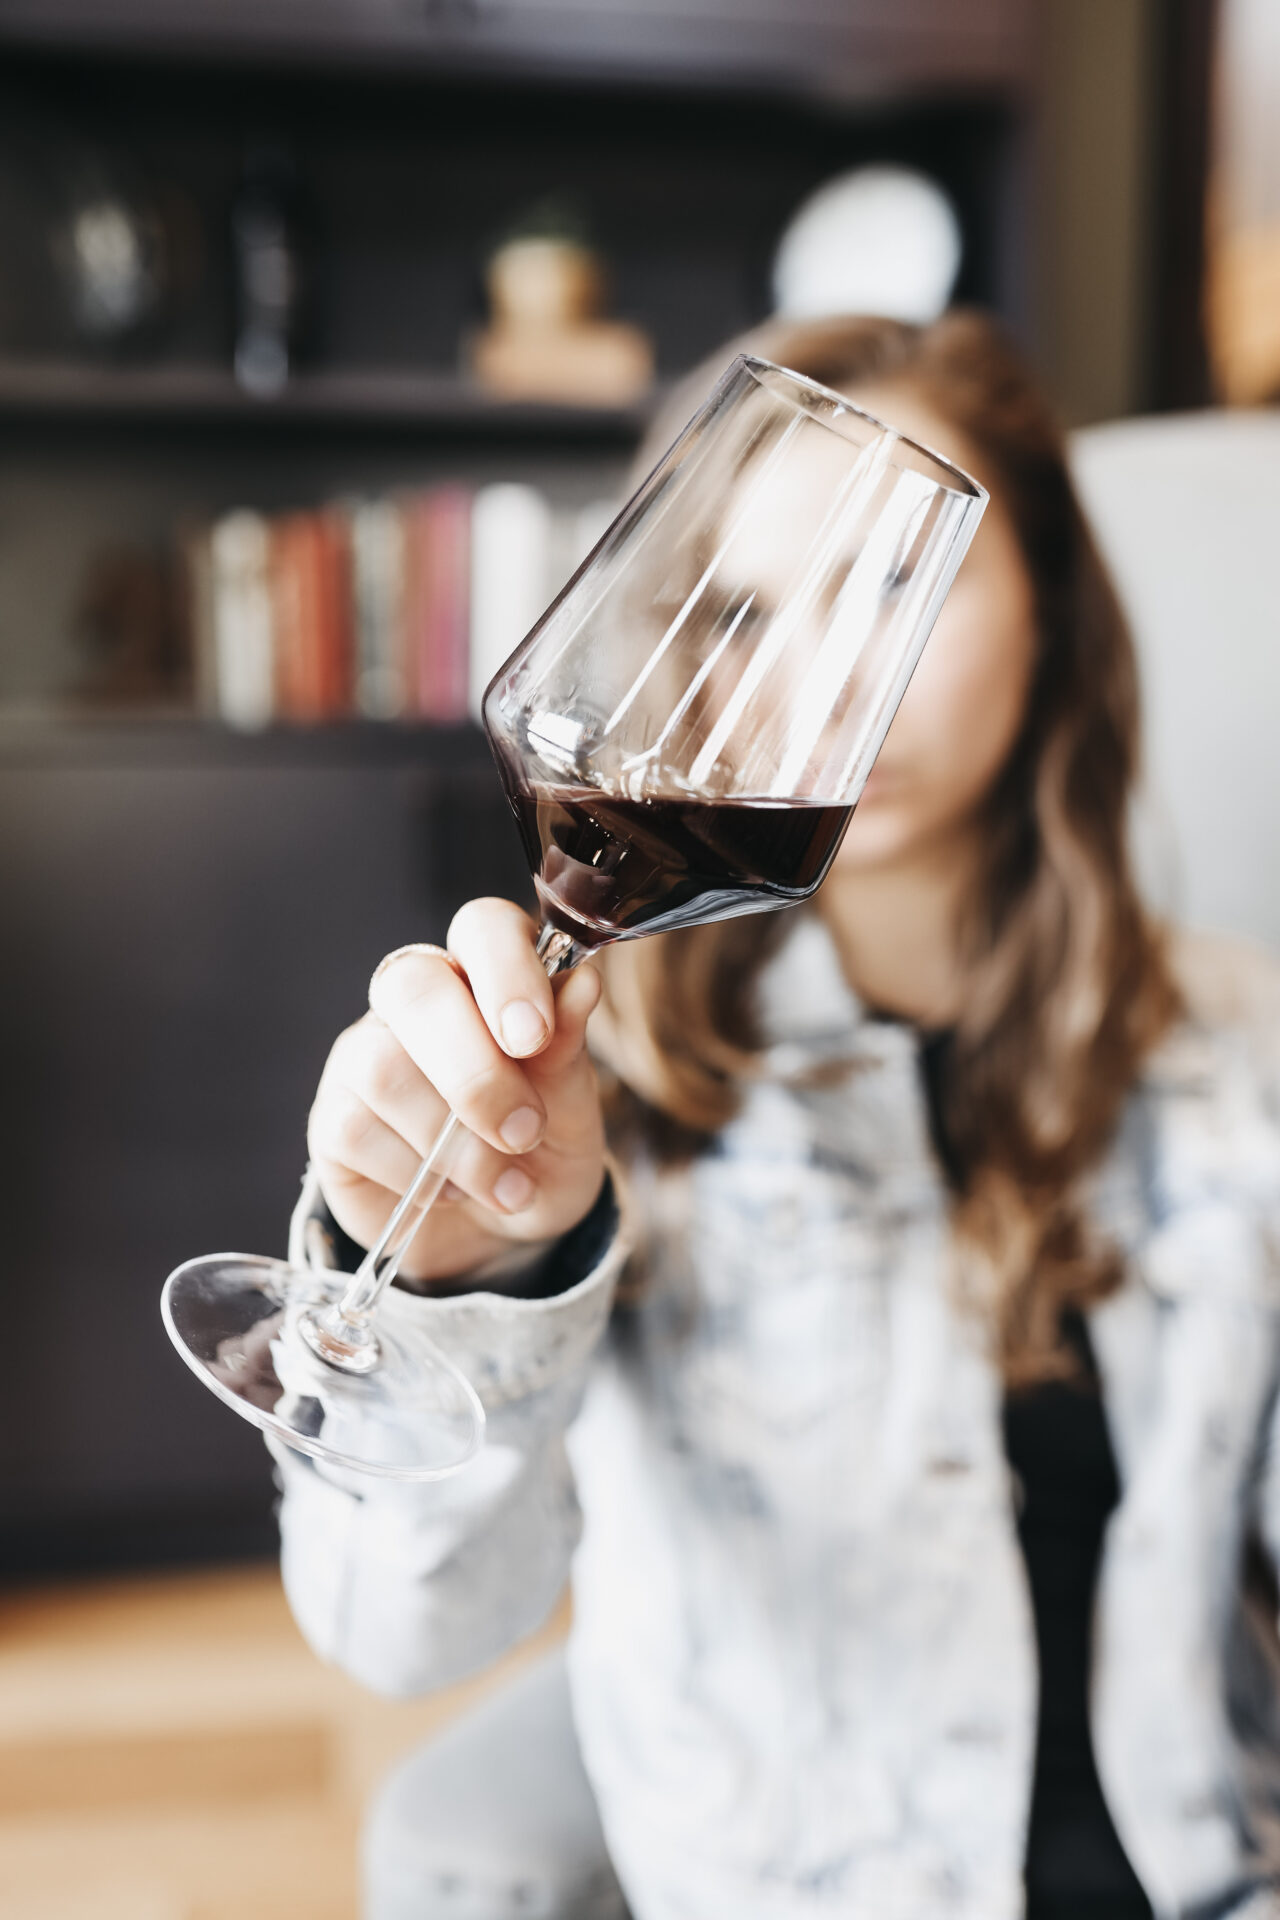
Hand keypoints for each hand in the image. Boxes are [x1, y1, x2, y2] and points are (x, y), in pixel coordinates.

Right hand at [307, 901, 605, 1282]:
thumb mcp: (571, 1112)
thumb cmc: (539, 1152)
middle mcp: (417, 1002)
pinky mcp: (333, 1118)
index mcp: (487, 978)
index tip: (534, 1038)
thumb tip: (582, 984)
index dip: (507, 972)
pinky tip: (450, 1192)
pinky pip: (357, 1130)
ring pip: (383, 1068)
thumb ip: (567, 1052)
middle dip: (475, 1070)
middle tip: (524, 1131)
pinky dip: (418, 1175)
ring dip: (457, 1143)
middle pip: (415, 988)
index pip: (482, 928)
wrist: (497, 1236)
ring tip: (507, 1186)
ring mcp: (364, 1055)